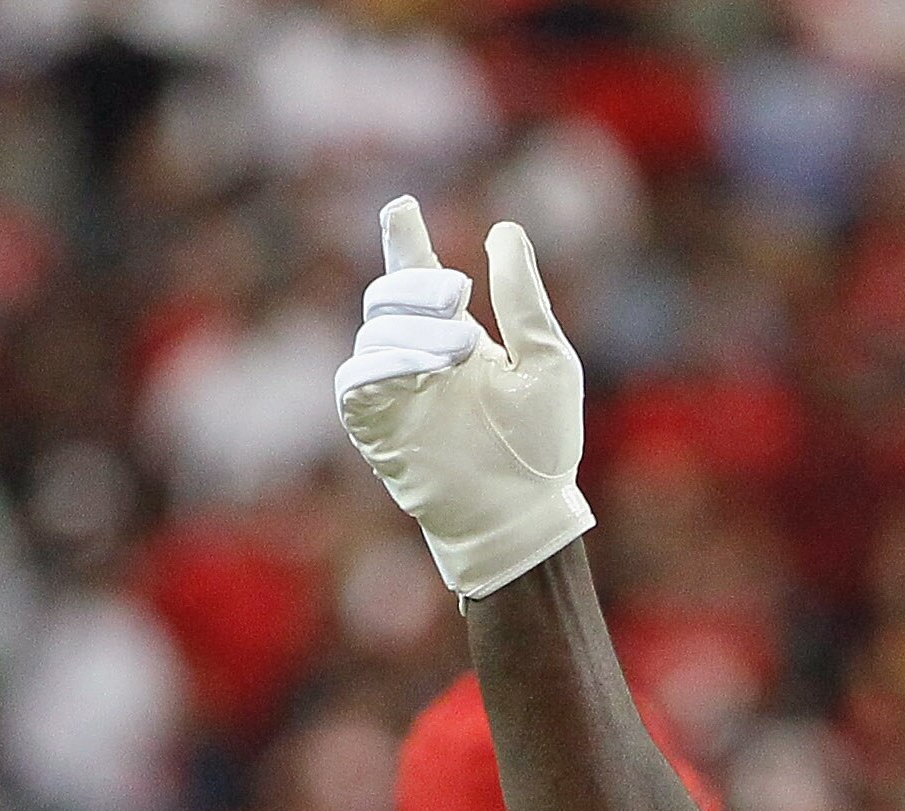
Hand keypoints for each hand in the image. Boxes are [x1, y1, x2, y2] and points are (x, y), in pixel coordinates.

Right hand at [336, 196, 592, 598]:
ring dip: (415, 331)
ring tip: (463, 351)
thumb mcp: (547, 361)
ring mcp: (392, 388)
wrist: (524, 510)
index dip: (404, 239)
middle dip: (417, 285)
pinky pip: (357, 381)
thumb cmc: (542, 443)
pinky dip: (386, 364)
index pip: (417, 276)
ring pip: (373, 332)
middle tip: (459, 296)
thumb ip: (523, 299)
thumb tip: (506, 231)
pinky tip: (425, 369)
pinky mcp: (374, 424)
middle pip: (387, 294)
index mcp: (455, 334)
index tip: (402, 206)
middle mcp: (416, 354)